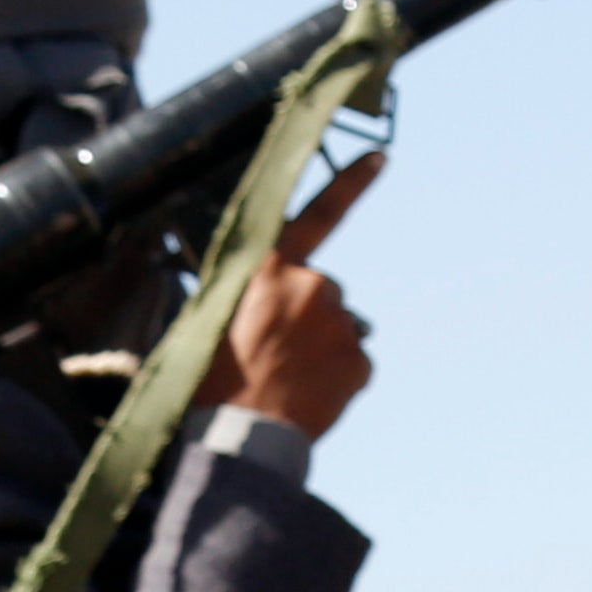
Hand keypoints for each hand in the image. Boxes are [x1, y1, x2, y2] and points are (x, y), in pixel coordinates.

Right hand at [197, 149, 383, 439]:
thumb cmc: (210, 379)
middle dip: (307, 316)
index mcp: (269, 267)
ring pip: (339, 329)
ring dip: (322, 349)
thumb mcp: (211, 317)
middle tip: (275, 353)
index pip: (317, 214)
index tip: (381, 156)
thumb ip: (250, 294)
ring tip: (288, 379)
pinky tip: (310, 396)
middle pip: (322, 291)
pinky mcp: (360, 360)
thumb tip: (272, 305)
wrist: (238, 435)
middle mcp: (311, 285)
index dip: (351, 183)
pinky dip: (339, 379)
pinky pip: (354, 364)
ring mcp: (340, 323)